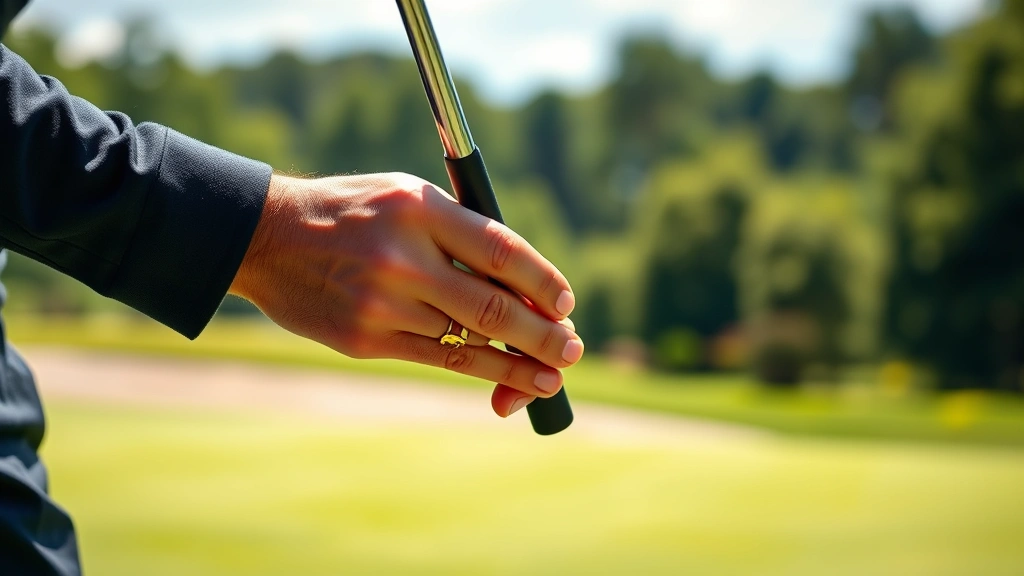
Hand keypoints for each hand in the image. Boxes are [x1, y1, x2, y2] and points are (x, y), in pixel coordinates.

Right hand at [229, 173, 582, 417]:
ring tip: (552, 378)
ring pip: (470, 341)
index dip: (542, 280)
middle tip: (573, 350)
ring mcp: (382, 303)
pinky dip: (482, 373)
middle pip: (493, 306)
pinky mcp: (366, 339)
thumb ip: (460, 232)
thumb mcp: (406, 198)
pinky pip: (439, 359)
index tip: (566, 303)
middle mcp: (404, 256)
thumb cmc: (353, 214)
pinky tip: (511, 384)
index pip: (500, 250)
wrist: (268, 238)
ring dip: (519, 363)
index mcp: (420, 209)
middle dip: (544, 335)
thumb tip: (526, 285)